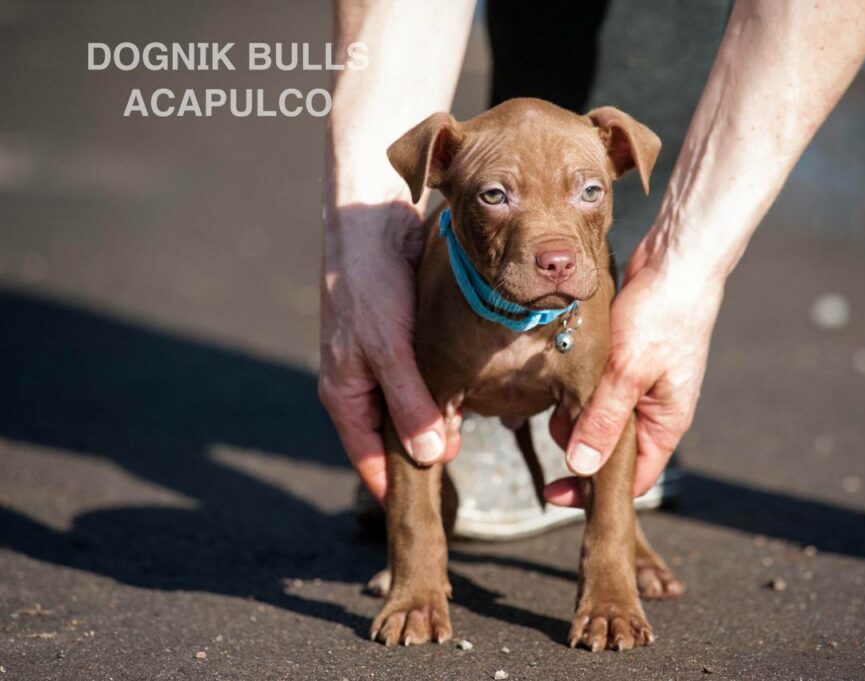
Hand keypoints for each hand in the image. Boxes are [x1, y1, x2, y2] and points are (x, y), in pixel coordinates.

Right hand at [319, 201, 459, 503]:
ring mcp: (380, 359)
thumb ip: (410, 402)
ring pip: (409, 403)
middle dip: (423, 451)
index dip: (393, 486)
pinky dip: (443, 386)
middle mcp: (360, 382)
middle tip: (460, 465)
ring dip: (437, 418)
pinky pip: (421, 373)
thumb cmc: (369, 284)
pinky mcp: (400, 336)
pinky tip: (471, 388)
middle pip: (392, 434)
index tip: (421, 512)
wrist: (370, 219)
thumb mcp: (390, 349)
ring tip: (473, 429)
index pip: (368, 458)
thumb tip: (430, 456)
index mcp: (345, 394)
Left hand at [544, 234, 723, 506]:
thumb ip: (603, 421)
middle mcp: (655, 409)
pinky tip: (561, 372)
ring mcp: (641, 383)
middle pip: (611, 448)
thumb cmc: (662, 315)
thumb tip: (581, 468)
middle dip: (578, 446)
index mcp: (665, 423)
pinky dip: (578, 386)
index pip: (631, 478)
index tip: (554, 495)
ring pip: (600, 416)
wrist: (677, 259)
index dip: (593, 491)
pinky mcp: (627, 360)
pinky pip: (598, 387)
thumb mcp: (627, 372)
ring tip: (552, 395)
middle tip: (549, 426)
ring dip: (574, 412)